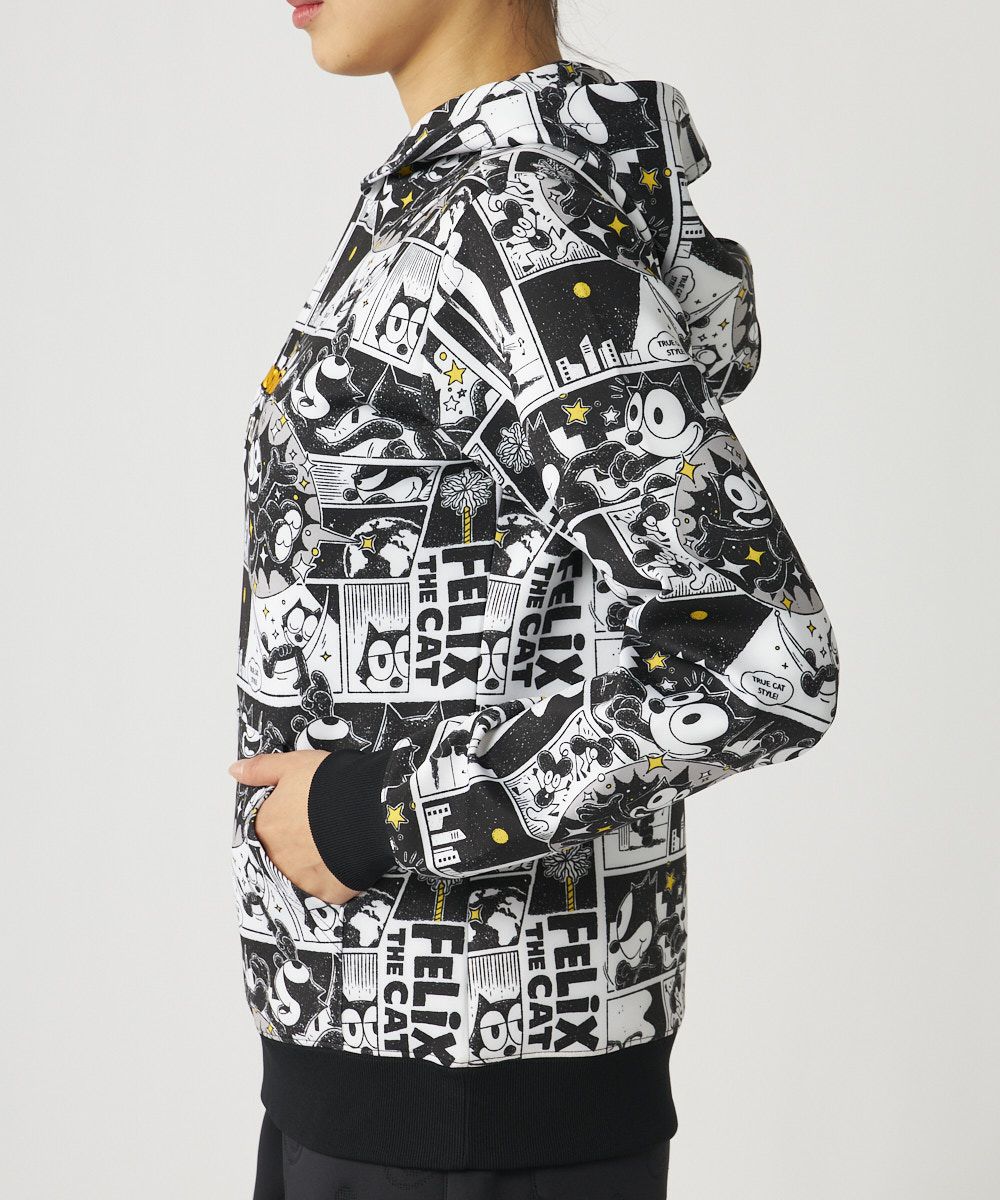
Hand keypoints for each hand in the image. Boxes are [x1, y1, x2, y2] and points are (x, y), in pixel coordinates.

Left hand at [228, 749, 361, 905]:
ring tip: (337, 842)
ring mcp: (301, 878)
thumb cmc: (330, 784)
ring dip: (315, 861)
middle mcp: (277, 856)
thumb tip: (235, 771)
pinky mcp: (326, 892)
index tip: (303, 815)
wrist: (369, 808)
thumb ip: (261, 769)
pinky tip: (347, 860)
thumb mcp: (292, 765)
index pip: (267, 828)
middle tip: (322, 827)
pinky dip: (335, 878)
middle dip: (299, 841)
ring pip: (303, 873)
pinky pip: (327, 888)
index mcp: (265, 826)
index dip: (287, 819)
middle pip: (283, 852)